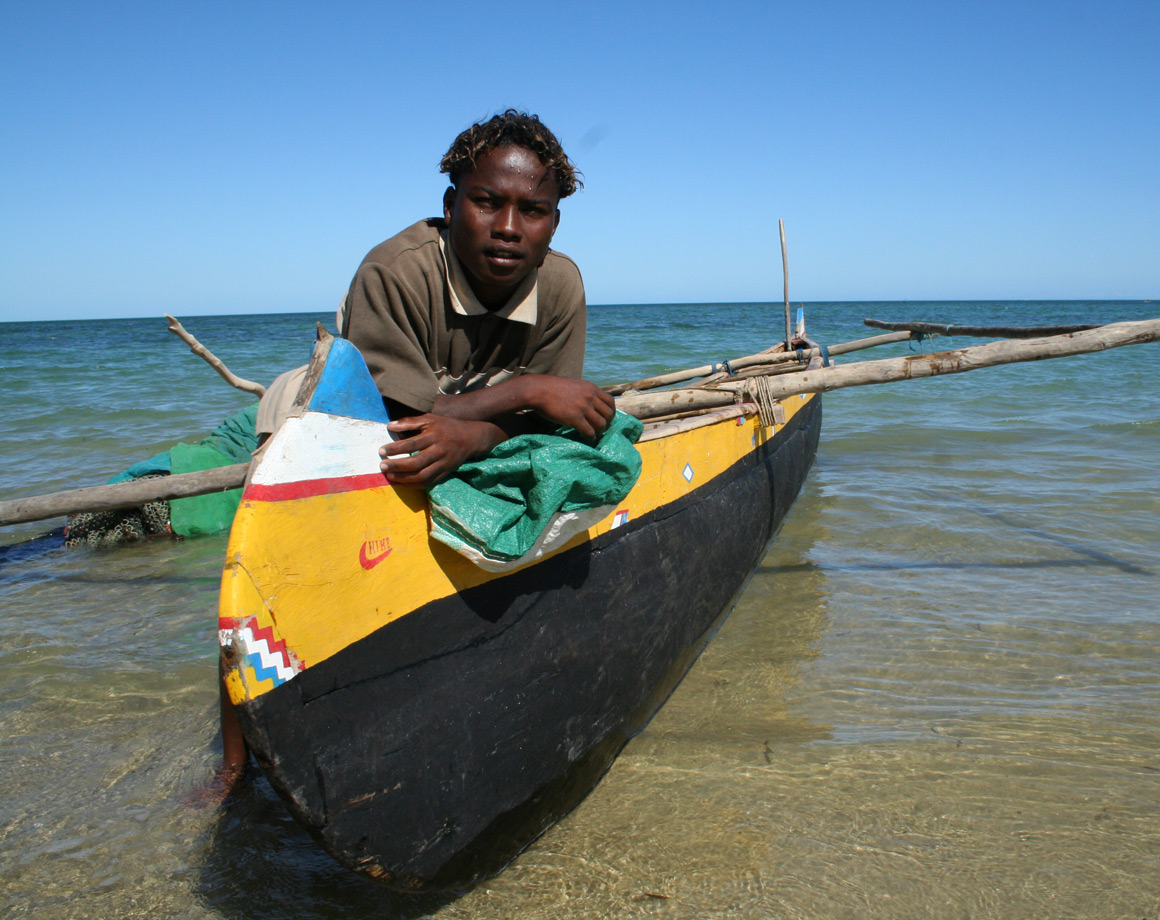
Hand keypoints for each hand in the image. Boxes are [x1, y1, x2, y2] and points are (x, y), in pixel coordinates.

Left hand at [379, 414, 502, 486]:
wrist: (471, 438)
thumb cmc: (446, 427)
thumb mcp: (430, 419)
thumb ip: (410, 422)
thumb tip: (390, 425)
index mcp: (434, 435)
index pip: (412, 443)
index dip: (395, 448)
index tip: (381, 450)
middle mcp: (439, 451)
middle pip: (416, 462)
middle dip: (397, 466)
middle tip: (382, 466)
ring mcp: (443, 464)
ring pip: (422, 476)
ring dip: (404, 478)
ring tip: (390, 476)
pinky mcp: (445, 473)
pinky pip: (428, 482)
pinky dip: (414, 485)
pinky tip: (402, 482)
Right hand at [522, 375, 615, 440]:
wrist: (538, 390)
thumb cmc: (552, 388)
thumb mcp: (574, 385)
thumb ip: (584, 392)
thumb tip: (589, 402)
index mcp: (591, 388)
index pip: (610, 401)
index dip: (611, 412)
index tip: (606, 418)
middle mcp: (590, 397)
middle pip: (608, 414)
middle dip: (607, 423)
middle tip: (600, 428)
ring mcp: (583, 408)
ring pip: (601, 424)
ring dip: (599, 431)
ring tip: (593, 434)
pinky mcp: (574, 418)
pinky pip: (589, 432)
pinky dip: (590, 437)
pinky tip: (587, 439)